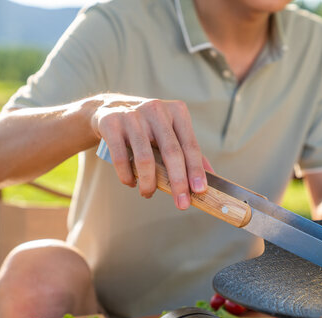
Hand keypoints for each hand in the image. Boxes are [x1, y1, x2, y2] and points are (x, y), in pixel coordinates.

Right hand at [89, 94, 209, 208]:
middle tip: (182, 204)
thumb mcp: (171, 132)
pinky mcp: (111, 123)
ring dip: (149, 183)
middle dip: (178, 182)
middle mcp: (156, 110)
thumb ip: (190, 152)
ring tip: (148, 194)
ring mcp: (132, 115)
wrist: (109, 108)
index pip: (190, 145)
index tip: (199, 190)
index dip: (196, 170)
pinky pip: (122, 158)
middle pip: (171, 152)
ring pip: (145, 159)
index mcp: (177, 111)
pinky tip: (131, 183)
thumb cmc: (148, 126)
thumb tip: (213, 178)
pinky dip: (127, 177)